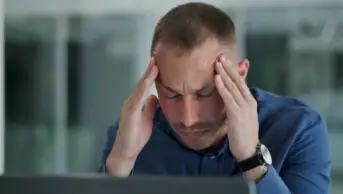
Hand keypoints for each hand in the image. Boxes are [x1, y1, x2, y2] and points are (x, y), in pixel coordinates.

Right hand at [106, 57, 158, 175]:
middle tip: (156, 58)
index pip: (144, 86)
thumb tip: (155, 97)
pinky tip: (148, 81)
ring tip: (154, 65)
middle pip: (141, 84)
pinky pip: (137, 98)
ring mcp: (129, 107)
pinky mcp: (129, 113)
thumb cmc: (135, 137)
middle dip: (149, 71)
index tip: (158, 64)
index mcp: (136, 103)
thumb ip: (150, 108)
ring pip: (139, 88)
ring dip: (146, 76)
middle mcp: (131, 102)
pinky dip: (142, 88)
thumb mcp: (147, 119)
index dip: (151, 75)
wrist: (126, 152)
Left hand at [214, 56, 258, 161]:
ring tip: (217, 64)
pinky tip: (217, 79)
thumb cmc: (243, 135)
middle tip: (220, 57)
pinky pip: (228, 97)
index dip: (233, 71)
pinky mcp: (237, 114)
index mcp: (250, 101)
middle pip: (238, 81)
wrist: (249, 150)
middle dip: (229, 68)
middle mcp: (249, 101)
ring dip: (224, 74)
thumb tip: (229, 98)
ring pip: (233, 86)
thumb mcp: (241, 116)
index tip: (225, 62)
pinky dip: (222, 87)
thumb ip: (236, 105)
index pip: (241, 83)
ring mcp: (244, 107)